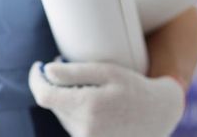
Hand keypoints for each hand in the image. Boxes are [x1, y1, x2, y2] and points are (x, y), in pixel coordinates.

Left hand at [29, 59, 184, 136]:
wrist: (160, 115)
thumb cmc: (134, 88)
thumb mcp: (108, 72)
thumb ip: (74, 72)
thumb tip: (46, 71)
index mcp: (88, 107)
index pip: (44, 95)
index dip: (36, 79)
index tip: (38, 66)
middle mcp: (85, 128)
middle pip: (53, 104)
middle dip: (56, 86)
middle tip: (71, 71)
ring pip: (62, 115)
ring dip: (67, 100)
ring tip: (92, 91)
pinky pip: (72, 125)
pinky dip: (76, 112)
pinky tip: (95, 106)